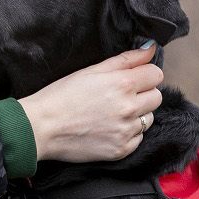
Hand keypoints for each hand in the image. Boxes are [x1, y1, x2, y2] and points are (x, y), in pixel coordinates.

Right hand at [18, 45, 162, 163]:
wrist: (42, 127)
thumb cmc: (62, 95)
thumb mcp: (92, 70)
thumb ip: (126, 59)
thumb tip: (151, 49)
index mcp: (122, 84)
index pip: (156, 75)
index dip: (144, 75)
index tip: (132, 78)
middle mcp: (128, 108)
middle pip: (156, 97)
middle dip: (143, 94)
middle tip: (120, 96)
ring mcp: (126, 131)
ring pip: (148, 118)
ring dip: (136, 115)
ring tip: (111, 114)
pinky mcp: (121, 150)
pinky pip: (138, 138)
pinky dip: (127, 133)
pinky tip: (108, 128)